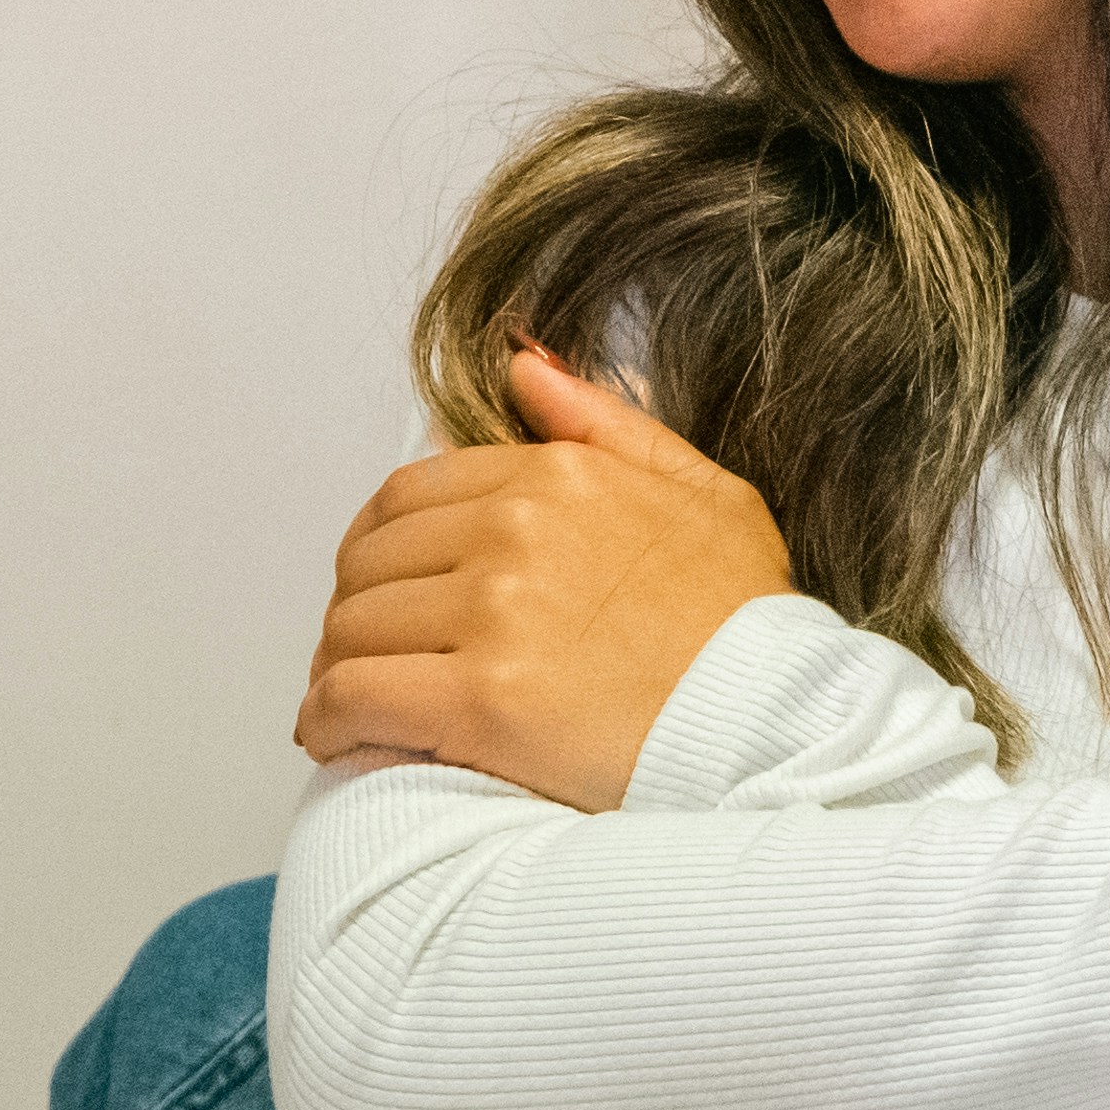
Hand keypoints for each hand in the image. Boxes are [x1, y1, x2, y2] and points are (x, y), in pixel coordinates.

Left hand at [292, 345, 796, 811]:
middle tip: (366, 656)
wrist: (785, 729)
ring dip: (335, 669)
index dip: (382, 549)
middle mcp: (515, 534)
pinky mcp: (480, 704)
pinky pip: (353, 700)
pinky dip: (325, 722)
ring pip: (352, 629)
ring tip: (349, 706)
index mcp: (558, 477)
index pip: (411, 495)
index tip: (384, 591)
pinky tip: (334, 741)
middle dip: (355, 611)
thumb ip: (608, 425)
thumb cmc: (750, 628)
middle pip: (370, 562)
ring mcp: (494, 617)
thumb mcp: (706, 497)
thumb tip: (524, 367)